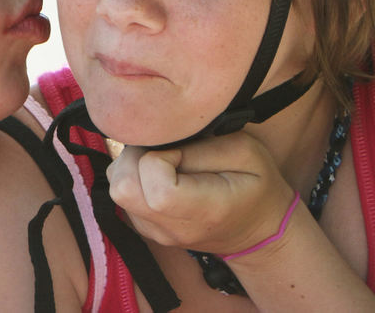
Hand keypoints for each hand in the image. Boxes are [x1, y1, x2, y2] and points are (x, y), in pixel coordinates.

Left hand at [106, 132, 294, 255]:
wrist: (257, 230)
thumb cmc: (256, 185)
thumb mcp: (246, 152)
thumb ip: (200, 147)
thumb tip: (160, 143)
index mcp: (204, 211)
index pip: (156, 189)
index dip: (158, 157)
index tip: (179, 149)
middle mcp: (173, 228)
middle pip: (123, 188)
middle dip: (136, 156)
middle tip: (164, 148)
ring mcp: (155, 232)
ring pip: (117, 187)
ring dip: (133, 165)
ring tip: (165, 160)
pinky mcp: (144, 227)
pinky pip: (121, 194)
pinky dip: (134, 176)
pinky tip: (161, 172)